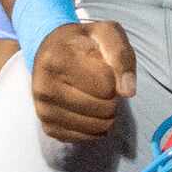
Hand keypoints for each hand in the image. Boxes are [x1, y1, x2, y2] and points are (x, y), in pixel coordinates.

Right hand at [31, 20, 134, 140]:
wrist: (52, 51)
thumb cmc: (84, 42)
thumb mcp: (107, 34)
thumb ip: (121, 56)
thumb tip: (128, 92)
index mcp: (57, 58)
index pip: (106, 84)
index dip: (114, 78)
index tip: (103, 67)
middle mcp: (44, 86)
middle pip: (103, 108)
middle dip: (112, 98)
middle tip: (102, 85)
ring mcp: (43, 109)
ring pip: (96, 126)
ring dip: (106, 114)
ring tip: (97, 96)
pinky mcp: (47, 126)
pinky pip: (85, 138)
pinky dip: (95, 128)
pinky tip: (89, 110)